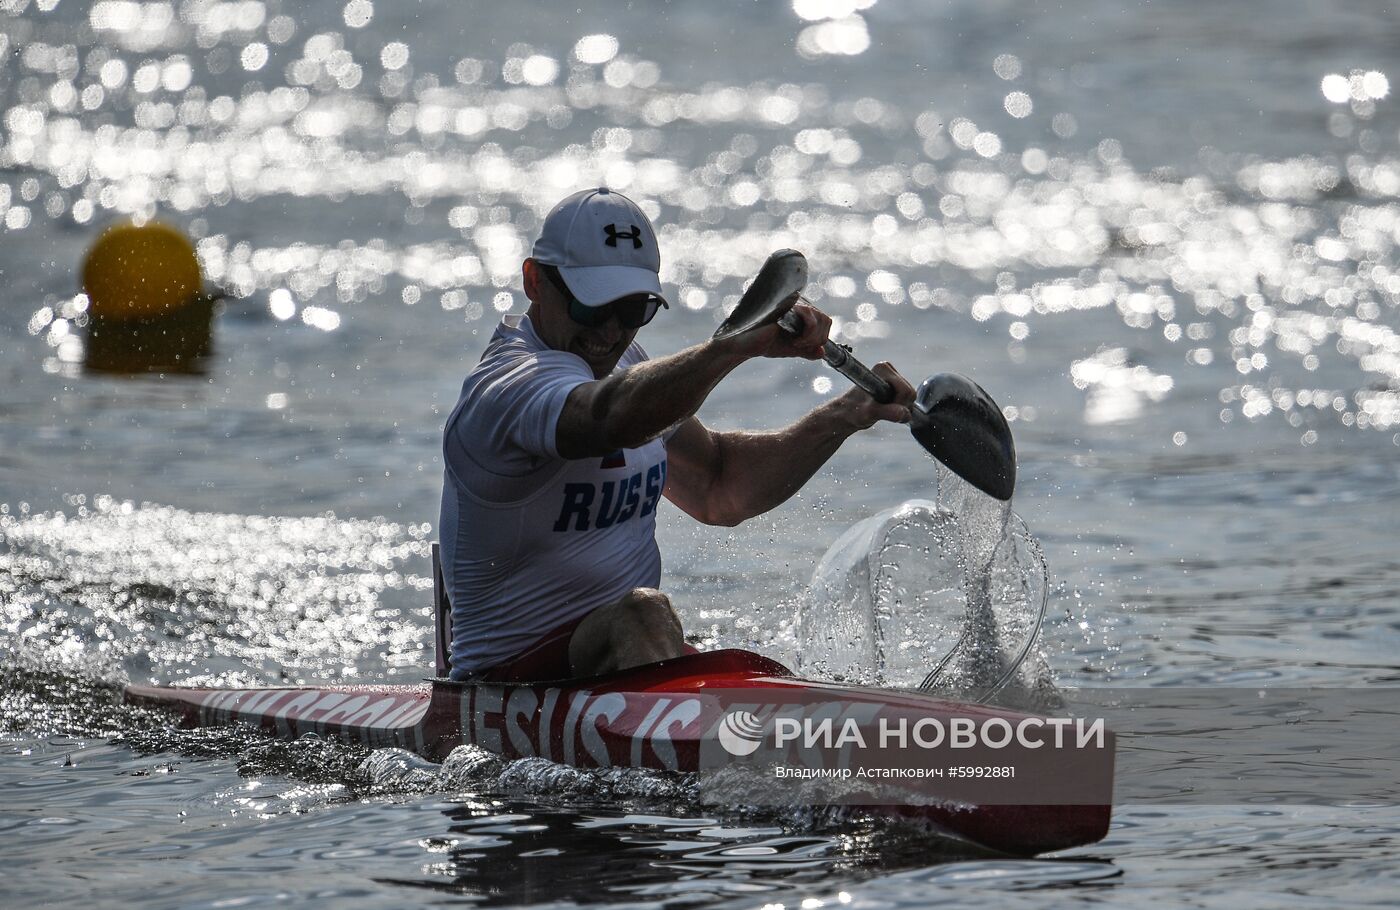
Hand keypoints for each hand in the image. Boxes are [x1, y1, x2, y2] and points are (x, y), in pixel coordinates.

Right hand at [715, 298, 830, 360]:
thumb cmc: (763, 343)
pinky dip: (806, 332)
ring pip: (819, 316)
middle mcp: (796, 305)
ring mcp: (790, 303)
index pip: (824, 320)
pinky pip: (807, 314)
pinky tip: (793, 341)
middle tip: (800, 345)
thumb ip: (806, 350)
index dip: (820, 336)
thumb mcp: (789, 349)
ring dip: (811, 336)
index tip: (805, 346)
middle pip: (824, 318)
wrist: (743, 344)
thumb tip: (822, 353)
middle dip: (817, 338)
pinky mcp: (784, 305)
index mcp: (799, 313)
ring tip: (796, 343)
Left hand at [834, 361, 916, 428]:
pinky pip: (908, 401)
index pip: (905, 391)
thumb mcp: (870, 413)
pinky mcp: (895, 387)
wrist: (847, 414)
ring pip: (910, 399)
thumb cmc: (853, 411)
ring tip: (881, 410)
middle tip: (881, 411)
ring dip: (899, 409)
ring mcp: (893, 378)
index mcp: (883, 369)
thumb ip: (888, 412)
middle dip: (899, 407)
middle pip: (910, 394)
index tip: (880, 407)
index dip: (897, 404)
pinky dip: (899, 409)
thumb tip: (904, 413)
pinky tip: (885, 409)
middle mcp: (889, 370)